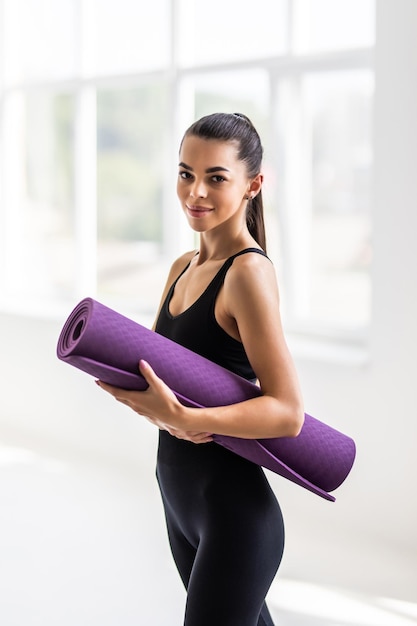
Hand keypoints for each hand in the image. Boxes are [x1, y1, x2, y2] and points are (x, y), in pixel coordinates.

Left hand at [96, 360, 212, 443]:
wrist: (176, 418)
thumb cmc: (167, 402)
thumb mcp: (158, 385)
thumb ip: (149, 373)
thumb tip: (141, 362)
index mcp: (134, 398)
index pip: (115, 391)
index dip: (105, 386)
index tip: (97, 381)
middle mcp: (135, 406)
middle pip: (118, 397)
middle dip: (110, 390)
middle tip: (103, 383)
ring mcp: (140, 411)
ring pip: (126, 402)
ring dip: (120, 395)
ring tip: (118, 389)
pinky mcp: (146, 413)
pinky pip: (134, 406)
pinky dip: (129, 400)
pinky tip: (135, 398)